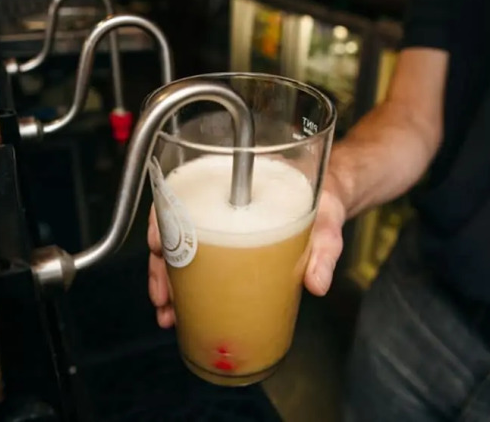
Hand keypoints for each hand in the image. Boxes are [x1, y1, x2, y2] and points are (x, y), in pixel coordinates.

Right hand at [146, 186, 346, 327]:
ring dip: (168, 279)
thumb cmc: (325, 197)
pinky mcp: (228, 242)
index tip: (157, 246)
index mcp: (239, 177)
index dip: (163, 218)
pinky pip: (197, 258)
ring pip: (180, 246)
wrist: (332, 200)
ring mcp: (222, 221)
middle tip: (163, 298)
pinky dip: (185, 281)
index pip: (186, 189)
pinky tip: (181, 305)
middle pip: (175, 226)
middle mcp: (222, 197)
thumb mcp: (326, 219)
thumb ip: (325, 249)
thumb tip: (317, 283)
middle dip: (161, 265)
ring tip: (168, 312)